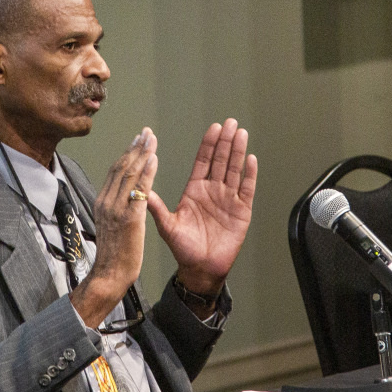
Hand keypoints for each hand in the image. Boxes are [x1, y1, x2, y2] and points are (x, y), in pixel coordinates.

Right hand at [71, 128, 156, 328]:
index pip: (115, 171)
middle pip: (121, 167)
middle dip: (135, 147)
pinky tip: (154, 160)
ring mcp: (116, 209)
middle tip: (147, 133)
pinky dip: (147, 173)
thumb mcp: (111, 225)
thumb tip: (123, 194)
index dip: (127, 153)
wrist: (109, 275)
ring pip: (129, 174)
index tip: (137, 140)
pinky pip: (139, 190)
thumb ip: (116, 207)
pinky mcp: (129, 218)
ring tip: (152, 139)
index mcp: (102, 202)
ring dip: (142, 154)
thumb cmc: (114, 254)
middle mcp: (107, 201)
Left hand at [149, 119, 255, 295]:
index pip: (203, 161)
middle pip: (221, 161)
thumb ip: (157, 207)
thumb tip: (140, 190)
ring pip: (234, 170)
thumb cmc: (183, 248)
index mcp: (195, 190)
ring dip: (238, 152)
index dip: (209, 144)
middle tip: (230, 123)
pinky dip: (249, 175)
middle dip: (226, 141)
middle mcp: (212, 191)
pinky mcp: (241, 212)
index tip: (214, 128)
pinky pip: (246, 190)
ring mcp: (228, 200)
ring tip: (241, 133)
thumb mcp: (167, 226)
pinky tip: (251, 160)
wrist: (201, 269)